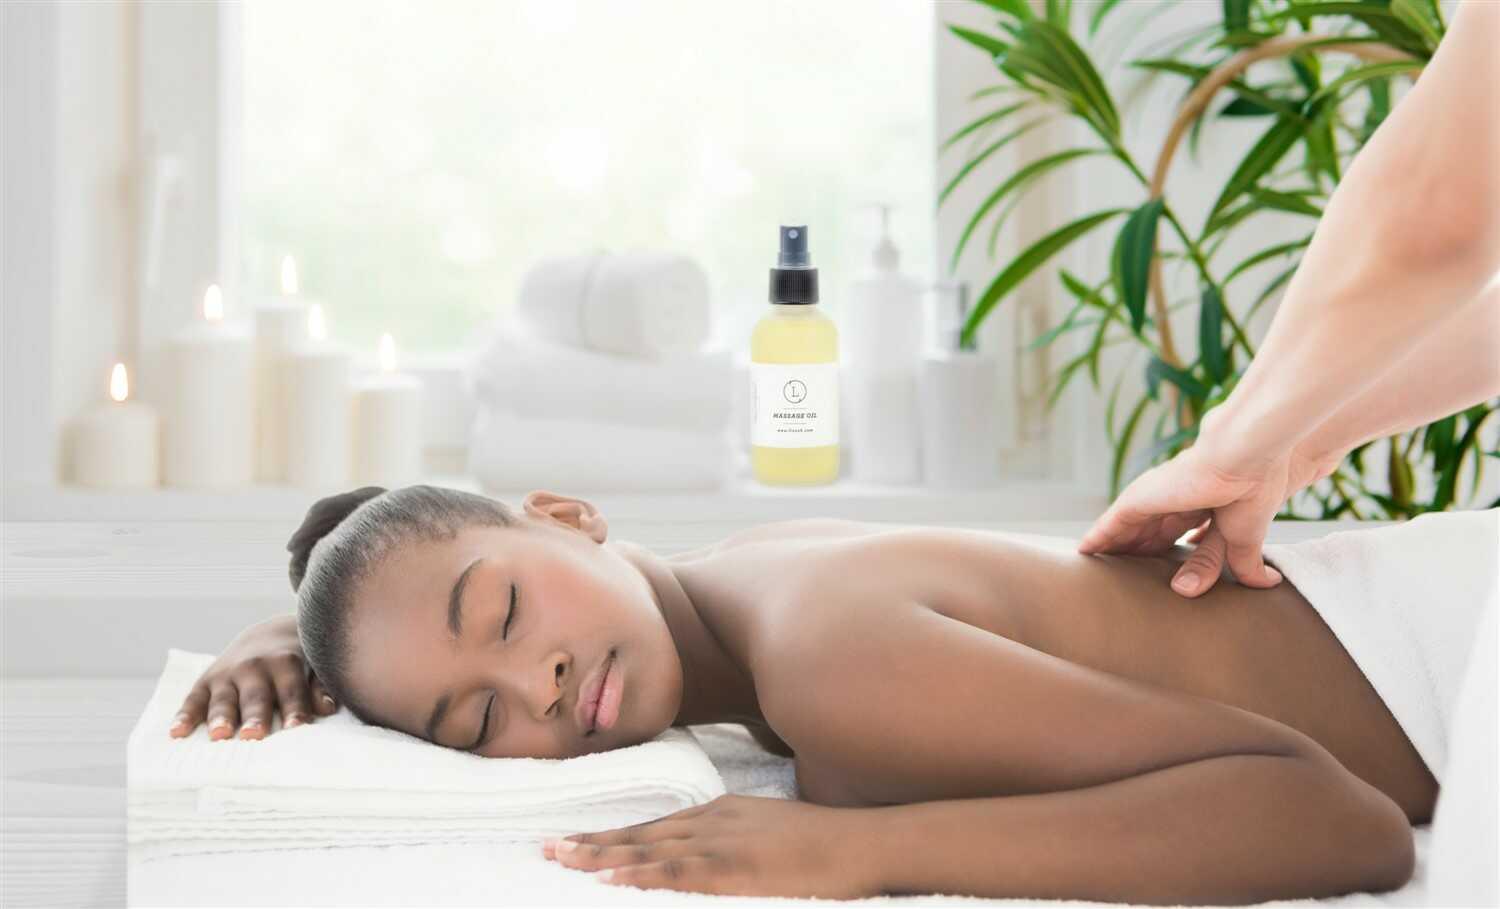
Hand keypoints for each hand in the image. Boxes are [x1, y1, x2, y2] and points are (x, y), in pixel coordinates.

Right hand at [168, 614, 337, 740]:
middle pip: (256, 696)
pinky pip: (193, 699)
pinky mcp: (206, 680)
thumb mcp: (315, 665)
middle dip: (254, 716)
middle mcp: (254, 666)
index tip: (296, 729)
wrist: (271, 633)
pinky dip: (184, 716)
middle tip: (253, 736)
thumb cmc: (300, 658)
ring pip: (223, 698)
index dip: (295, 709)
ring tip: (219, 736)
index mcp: (285, 662)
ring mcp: (227, 673)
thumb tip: (327, 708)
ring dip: (220, 717)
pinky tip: (176, 733)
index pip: (291, 690)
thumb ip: (320, 685)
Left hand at [541, 794, 877, 897]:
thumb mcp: (772, 832)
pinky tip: (611, 878)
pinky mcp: (736, 868)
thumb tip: (716, 857)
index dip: (613, 836)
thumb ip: (738, 840)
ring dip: (601, 856)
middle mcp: (714, 821)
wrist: (865, 842)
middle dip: (592, 843)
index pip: (654, 827)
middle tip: (546, 848)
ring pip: (649, 849)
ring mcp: (723, 843)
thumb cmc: (827, 844)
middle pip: (641, 834)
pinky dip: (640, 873)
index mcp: (721, 813)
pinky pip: (677, 872)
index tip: (575, 841)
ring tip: (561, 860)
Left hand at [1078, 409, 1336, 597]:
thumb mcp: (1244, 537)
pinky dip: (1098, 538)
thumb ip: (1245, 561)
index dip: (1172, 548)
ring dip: (1116, 548)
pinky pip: (1110, 524)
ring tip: (1100, 568)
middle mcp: (1178, 498)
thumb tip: (1267, 583)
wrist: (1242, 461)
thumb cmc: (1250, 491)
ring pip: (1129, 530)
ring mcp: (1156, 497)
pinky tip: (1084, 552)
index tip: (1166, 567)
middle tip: (1125, 576)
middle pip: (1152, 531)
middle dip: (1141, 552)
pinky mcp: (1138, 499)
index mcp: (1206, 503)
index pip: (1183, 530)